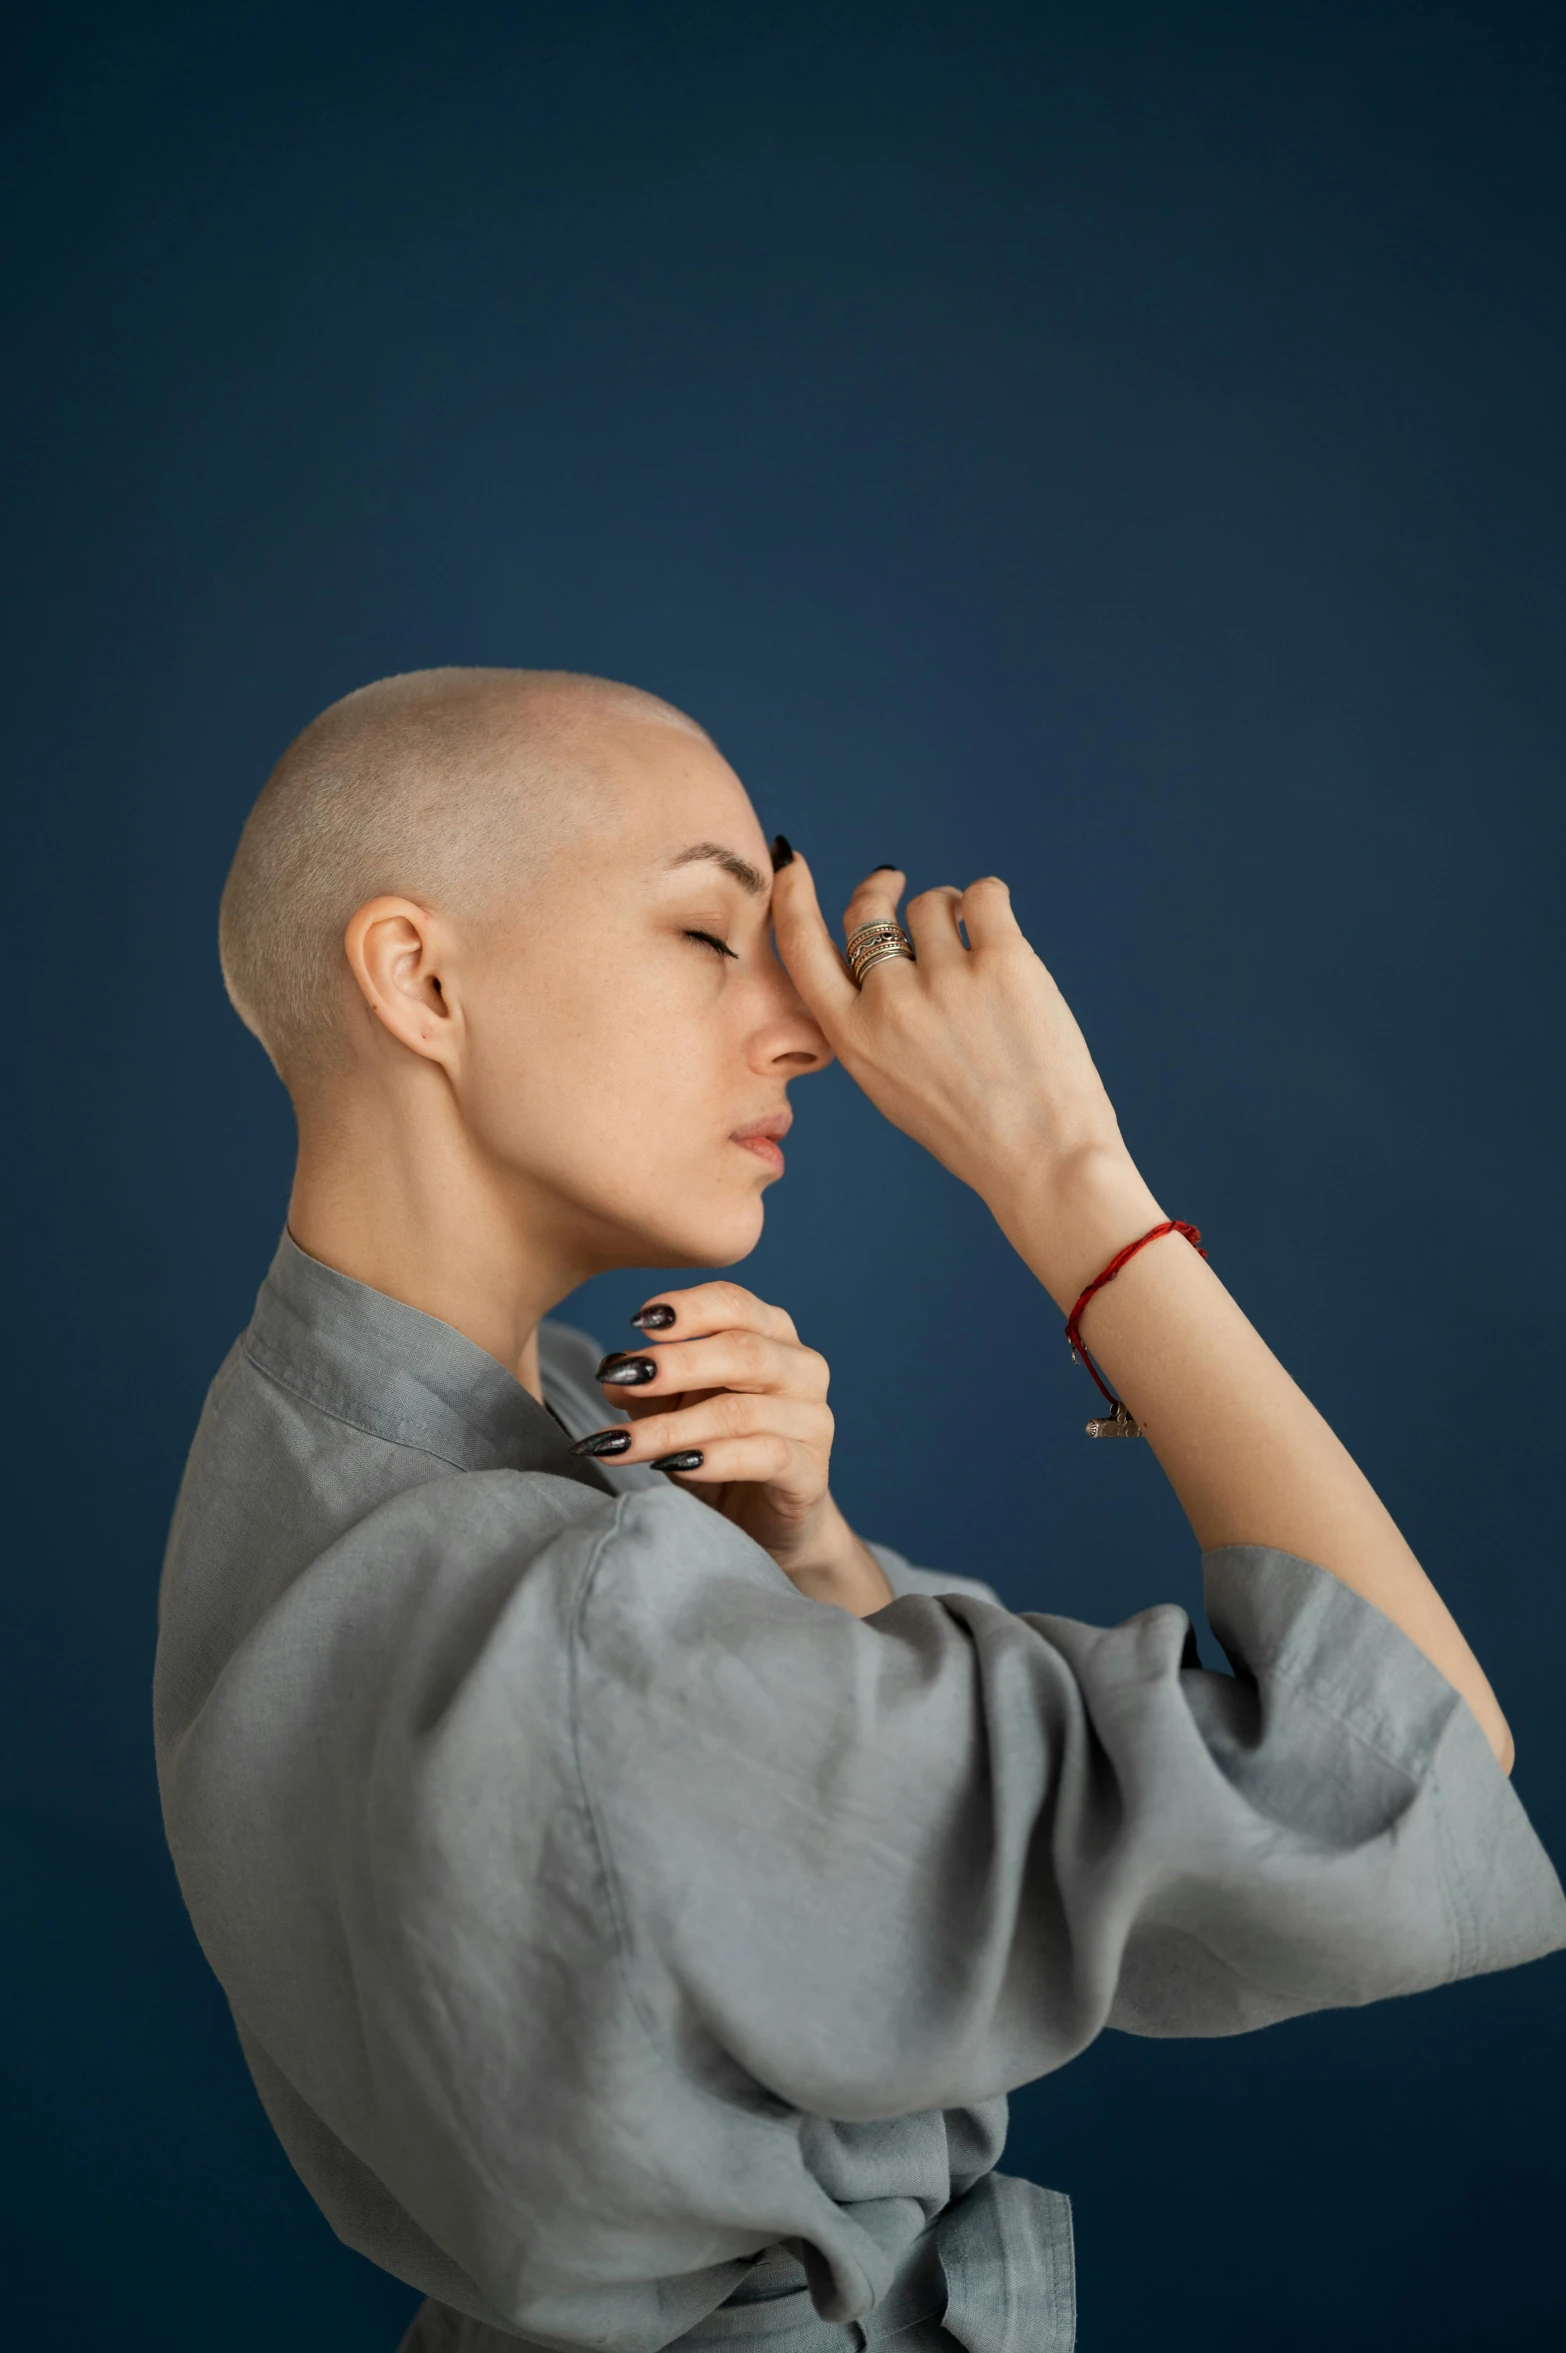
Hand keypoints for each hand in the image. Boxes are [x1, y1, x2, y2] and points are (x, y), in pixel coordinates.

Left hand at [571, 1280, 891, 1616]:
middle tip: (624, 1377)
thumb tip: (614, 1373)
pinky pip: (765, 1456)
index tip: (639, 1321)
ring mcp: (812, 1421)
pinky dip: (714, 1459)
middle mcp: (801, 1369)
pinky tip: (673, 1465)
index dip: (689, 1308)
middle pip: (742, 1350)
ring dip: (671, 1427)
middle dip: (677, 1363)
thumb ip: (648, 1388)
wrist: (762, 1522)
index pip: (735, 1304)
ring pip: (740, 1411)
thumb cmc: (718, 1448)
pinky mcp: (811, 1472)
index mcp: (772, 1335)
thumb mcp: (673, 1410)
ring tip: (619, 1444)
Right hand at [771, 856, 1163, 1304]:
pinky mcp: (1004, 961)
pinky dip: (988, 899)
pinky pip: (984, 894)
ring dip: (948, 910)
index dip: (793, 897)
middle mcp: (890, 1002)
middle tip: (894, 883)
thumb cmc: (971, 1130)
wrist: (1042, 1160)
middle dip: (879, 889)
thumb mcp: (889, 1085)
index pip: (802, 947)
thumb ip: (869, 1023)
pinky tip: (997, 925)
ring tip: (973, 944)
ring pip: (931, 904)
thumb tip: (878, 953)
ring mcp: (945, 979)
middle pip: (866, 911)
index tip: (795, 864)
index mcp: (852, 1038)